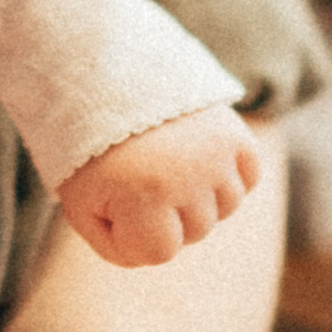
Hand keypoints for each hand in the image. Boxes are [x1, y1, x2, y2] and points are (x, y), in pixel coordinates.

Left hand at [57, 105, 260, 264]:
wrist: (105, 75)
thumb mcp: (82, 202)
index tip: (110, 204)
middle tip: (137, 178)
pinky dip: (230, 175)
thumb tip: (158, 256)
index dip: (131, 236)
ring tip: (167, 167)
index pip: (158, 253)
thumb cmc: (86, 147)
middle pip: (195, 232)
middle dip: (165, 216)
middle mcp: (188, 175)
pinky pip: (249, 177)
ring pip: (226, 207)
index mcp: (144, 194)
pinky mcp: (235, 133)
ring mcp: (216, 153)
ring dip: (199, 197)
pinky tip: (198, 160)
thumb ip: (115, 245)